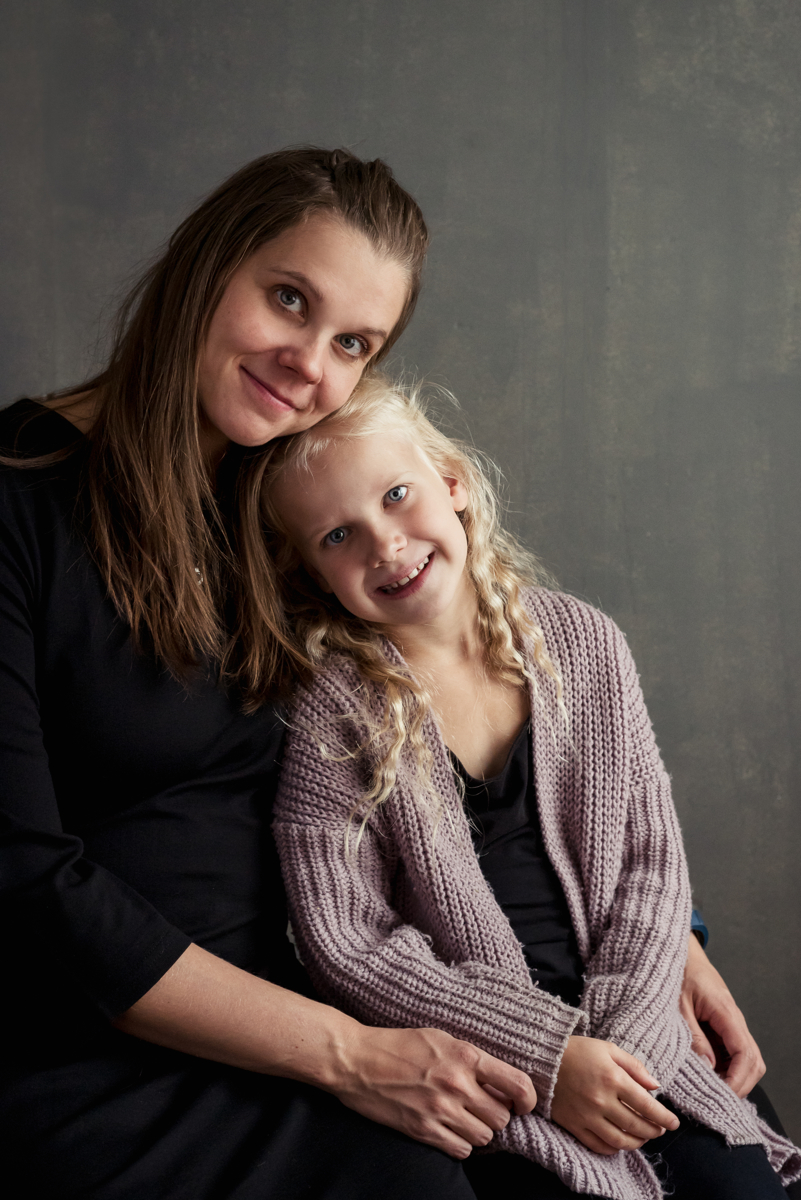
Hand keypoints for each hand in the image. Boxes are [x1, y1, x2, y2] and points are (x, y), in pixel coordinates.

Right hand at [331, 1025, 536, 1158]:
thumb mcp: (440, 1038)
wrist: (357, 1060)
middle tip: (483, 1107)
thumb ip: (471, 1058)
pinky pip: (462, 1150)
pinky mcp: (424, 1130)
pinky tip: (450, 1129)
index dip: (527, 1099)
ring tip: (464, 1117)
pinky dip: (461, 1143)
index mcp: (465, 1056)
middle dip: (497, 1115)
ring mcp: (440, 1110)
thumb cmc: (398, 1044)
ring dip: (478, 1130)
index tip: (522, 1103)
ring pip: (484, 1136)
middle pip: (502, 1117)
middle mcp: (457, 1084)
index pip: (516, 1084)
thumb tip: (498, 1080)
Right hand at [551, 1036, 678, 1154]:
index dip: (664, 1117)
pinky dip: (614, 1148)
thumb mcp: (608, 1049)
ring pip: (620, 1140)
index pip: (646, 1105)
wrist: (543, 1059)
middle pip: (636, 1125)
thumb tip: (655, 1086)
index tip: (674, 1123)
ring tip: (644, 1137)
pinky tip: (621, 1142)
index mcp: (612, 1078)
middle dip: (654, 1131)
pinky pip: (599, 1145)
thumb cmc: (578, 1051)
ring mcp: (587, 1115)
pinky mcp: (574, 1125)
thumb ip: (634, 1067)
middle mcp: (601, 1100)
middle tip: (660, 1130)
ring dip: (637, 1142)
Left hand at [681, 934, 764, 1096]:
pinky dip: (727, 1068)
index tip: (722, 1096)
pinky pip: (733, 1052)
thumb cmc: (678, 973)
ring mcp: (731, 1023)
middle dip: (740, 1085)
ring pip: (747, 1059)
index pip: (745, 1055)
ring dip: (734, 1078)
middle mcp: (734, 1019)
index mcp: (726, 1012)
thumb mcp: (677, 1005)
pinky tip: (708, 1075)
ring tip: (710, 1090)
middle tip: (716, 1100)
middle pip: (754, 1062)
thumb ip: (692, 1035)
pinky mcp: (723, 1025)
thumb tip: (708, 1067)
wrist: (679, 952)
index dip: (738, 1080)